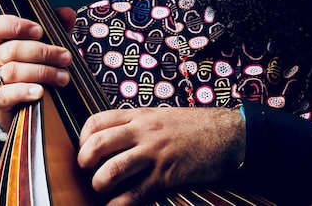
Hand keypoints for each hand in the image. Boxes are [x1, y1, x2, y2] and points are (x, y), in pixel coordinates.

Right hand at [0, 8, 75, 130]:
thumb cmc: (37, 68)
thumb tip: (67, 13)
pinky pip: (7, 94)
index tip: (39, 30)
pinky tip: (40, 92)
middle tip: (66, 57)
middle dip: (43, 52)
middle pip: (12, 49)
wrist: (27, 106)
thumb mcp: (47, 47)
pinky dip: (24, 91)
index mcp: (3, 41)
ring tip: (63, 78)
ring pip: (12, 71)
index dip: (15, 25)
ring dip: (41, 72)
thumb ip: (56, 28)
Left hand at [77, 107, 245, 205]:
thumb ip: (136, 125)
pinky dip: (119, 204)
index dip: (83, 137)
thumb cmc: (195, 126)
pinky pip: (135, 194)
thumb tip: (113, 139)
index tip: (85, 149)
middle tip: (87, 171)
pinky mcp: (166, 176)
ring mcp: (154, 154)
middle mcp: (142, 132)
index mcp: (139, 116)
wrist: (228, 134)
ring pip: (112, 170)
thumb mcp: (161, 116)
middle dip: (84, 161)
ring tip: (102, 188)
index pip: (96, 121)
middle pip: (97, 144)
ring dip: (100, 184)